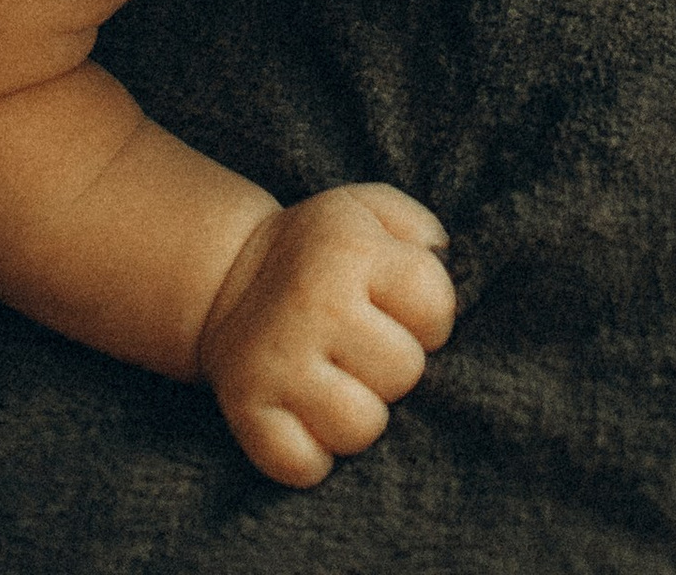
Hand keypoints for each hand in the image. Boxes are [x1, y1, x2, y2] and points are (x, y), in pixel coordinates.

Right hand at [197, 184, 455, 488]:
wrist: (226, 275)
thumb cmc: (320, 249)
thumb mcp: (369, 209)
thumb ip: (420, 230)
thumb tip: (448, 263)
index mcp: (351, 249)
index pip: (436, 305)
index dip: (432, 317)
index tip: (404, 314)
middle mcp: (314, 304)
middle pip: (404, 372)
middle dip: (396, 367)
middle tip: (367, 349)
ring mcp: (277, 362)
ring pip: (362, 428)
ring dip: (360, 415)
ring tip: (342, 385)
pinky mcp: (246, 410)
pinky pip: (305, 466)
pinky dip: (314, 456)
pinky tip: (308, 417)